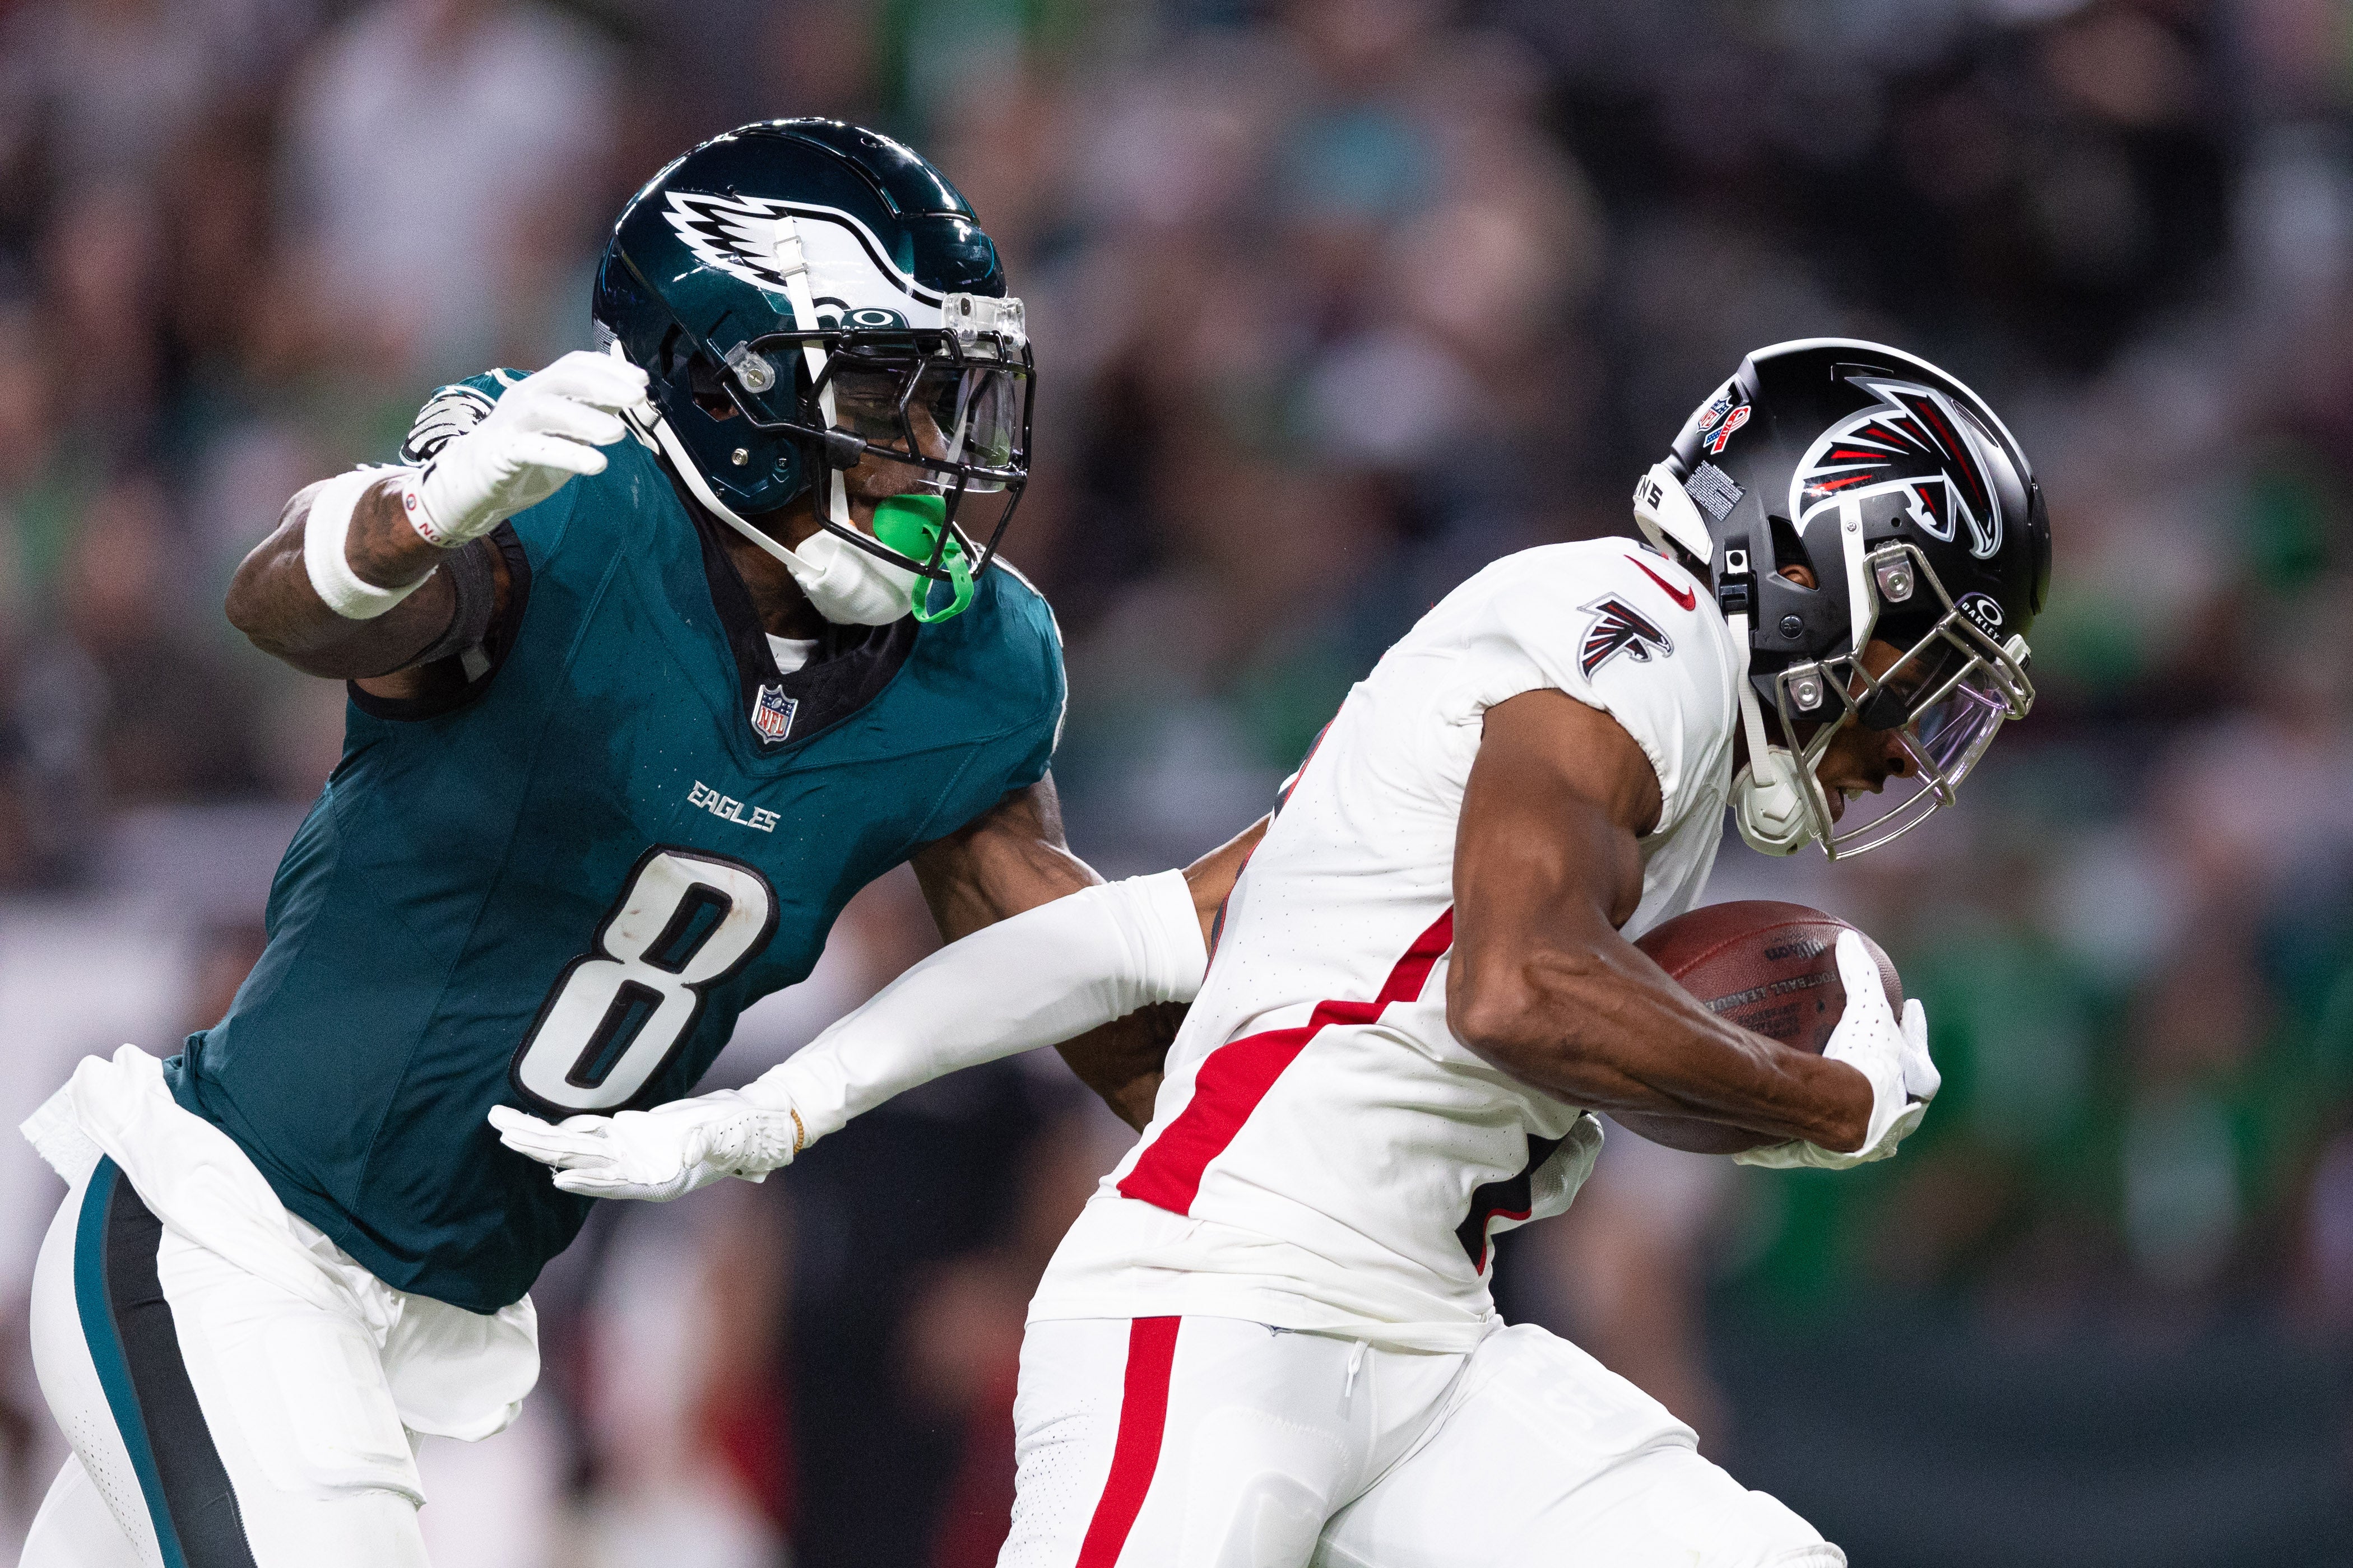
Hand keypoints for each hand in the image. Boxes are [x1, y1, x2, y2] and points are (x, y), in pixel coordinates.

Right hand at [409, 351, 649, 546]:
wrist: (473, 481)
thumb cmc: (525, 451)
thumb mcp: (564, 428)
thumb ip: (591, 411)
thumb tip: (629, 396)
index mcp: (541, 388)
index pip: (575, 365)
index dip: (609, 368)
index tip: (642, 380)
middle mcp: (525, 398)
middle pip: (564, 378)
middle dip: (604, 384)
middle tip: (639, 398)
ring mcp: (512, 423)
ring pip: (547, 410)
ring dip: (586, 418)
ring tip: (619, 434)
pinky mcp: (502, 453)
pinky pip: (535, 449)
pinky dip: (567, 455)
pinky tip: (597, 464)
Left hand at [487, 1091, 803, 1201]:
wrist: (748, 1122)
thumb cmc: (744, 1134)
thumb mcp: (730, 1139)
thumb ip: (706, 1145)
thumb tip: (685, 1151)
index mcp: (658, 1181)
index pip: (615, 1183)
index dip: (588, 1181)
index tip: (556, 1177)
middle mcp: (635, 1170)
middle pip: (579, 1161)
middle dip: (540, 1147)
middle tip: (502, 1132)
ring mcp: (630, 1152)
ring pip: (575, 1145)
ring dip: (538, 1136)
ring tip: (502, 1125)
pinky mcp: (631, 1132)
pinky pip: (590, 1131)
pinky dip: (563, 1127)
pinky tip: (535, 1125)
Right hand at [1734, 931, 1936, 1169]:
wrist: (1844, 1117)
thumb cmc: (1863, 1063)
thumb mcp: (1867, 1011)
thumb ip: (1859, 974)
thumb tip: (1847, 937)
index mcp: (1913, 1083)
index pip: (1920, 1053)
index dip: (1914, 1030)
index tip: (1913, 1009)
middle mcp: (1898, 1116)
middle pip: (1904, 1096)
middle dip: (1897, 1082)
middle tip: (1885, 1066)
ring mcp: (1870, 1141)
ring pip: (1869, 1128)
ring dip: (1855, 1118)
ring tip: (1837, 1108)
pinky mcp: (1836, 1156)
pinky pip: (1818, 1147)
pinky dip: (1799, 1142)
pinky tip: (1770, 1144)